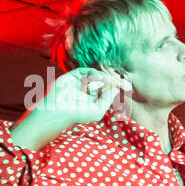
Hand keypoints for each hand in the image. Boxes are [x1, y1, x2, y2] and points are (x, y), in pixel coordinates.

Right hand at [11, 67, 131, 150]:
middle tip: (121, 80)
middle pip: (102, 81)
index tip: (126, 86)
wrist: (58, 111)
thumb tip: (116, 89)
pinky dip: (94, 73)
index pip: (107, 90)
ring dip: (104, 77)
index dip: (115, 87)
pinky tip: (101, 78)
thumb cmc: (78, 114)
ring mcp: (79, 83)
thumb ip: (108, 99)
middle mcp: (86, 90)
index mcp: (93, 99)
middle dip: (111, 80)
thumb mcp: (98, 109)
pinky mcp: (72, 77)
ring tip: (109, 80)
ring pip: (95, 76)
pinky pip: (85, 71)